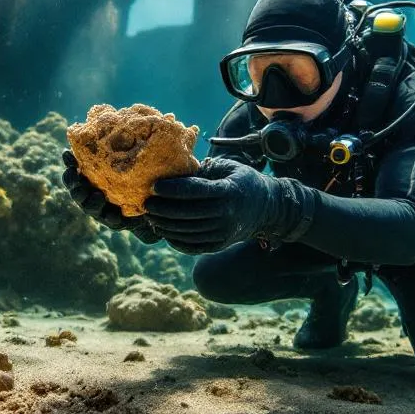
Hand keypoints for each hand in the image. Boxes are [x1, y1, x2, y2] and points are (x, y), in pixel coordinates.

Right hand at [61, 150, 160, 242]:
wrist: (154, 201)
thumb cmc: (137, 175)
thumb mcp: (127, 160)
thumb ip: (116, 147)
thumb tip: (112, 115)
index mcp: (90, 178)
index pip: (73, 170)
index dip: (68, 164)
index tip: (68, 155)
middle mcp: (91, 193)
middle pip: (75, 190)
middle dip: (74, 183)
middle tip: (77, 175)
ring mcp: (101, 209)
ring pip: (88, 206)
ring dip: (90, 201)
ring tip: (98, 196)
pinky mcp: (114, 221)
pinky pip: (109, 220)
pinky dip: (110, 215)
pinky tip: (114, 212)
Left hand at [145, 157, 297, 253]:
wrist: (268, 208)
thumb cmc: (243, 181)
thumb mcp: (229, 167)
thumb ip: (205, 169)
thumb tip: (176, 170)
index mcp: (228, 191)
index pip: (195, 190)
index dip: (172, 189)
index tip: (154, 186)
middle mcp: (226, 214)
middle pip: (187, 214)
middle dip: (162, 209)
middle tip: (146, 204)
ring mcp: (223, 232)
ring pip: (187, 232)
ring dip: (165, 226)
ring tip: (151, 218)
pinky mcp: (220, 244)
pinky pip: (193, 246)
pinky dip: (176, 241)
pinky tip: (164, 231)